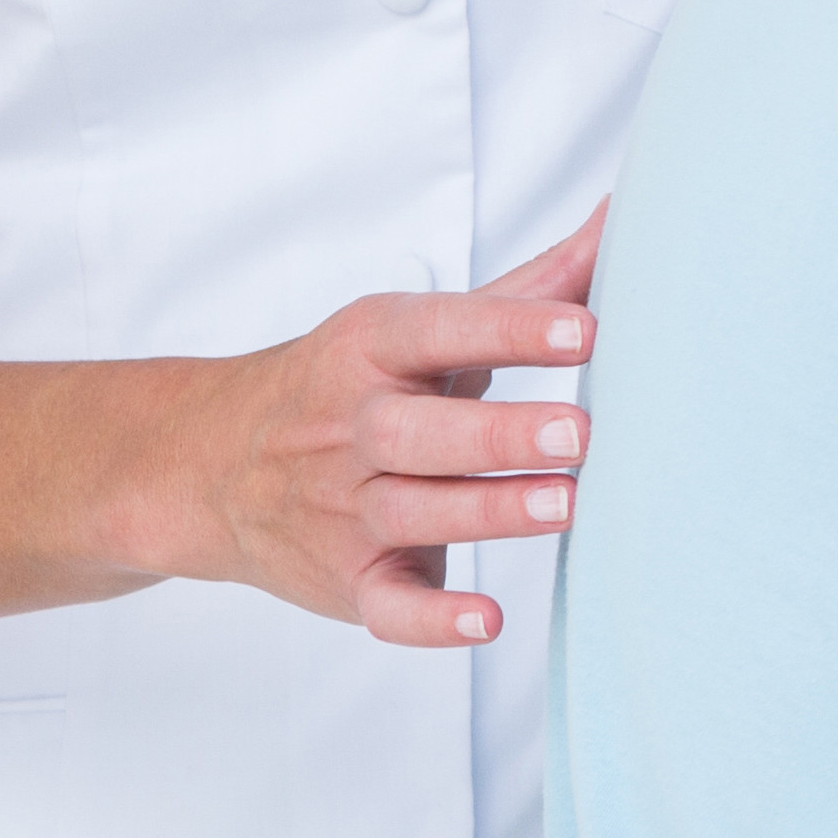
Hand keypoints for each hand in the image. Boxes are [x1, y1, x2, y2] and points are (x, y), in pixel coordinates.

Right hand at [167, 205, 605, 649]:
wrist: (212, 465)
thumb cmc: (353, 384)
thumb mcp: (419, 327)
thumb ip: (530, 287)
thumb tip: (625, 218)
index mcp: (371, 350)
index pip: (439, 332)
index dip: (512, 330)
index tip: (585, 330)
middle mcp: (353, 428)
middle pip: (420, 432)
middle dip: (500, 435)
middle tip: (581, 433)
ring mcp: (344, 510)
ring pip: (413, 512)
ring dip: (490, 511)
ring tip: (566, 503)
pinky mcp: (349, 582)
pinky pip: (387, 606)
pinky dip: (432, 619)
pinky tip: (486, 619)